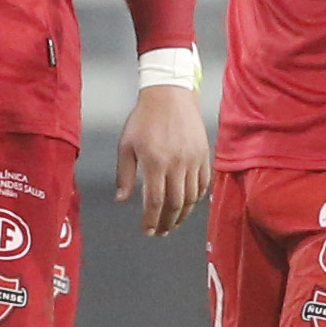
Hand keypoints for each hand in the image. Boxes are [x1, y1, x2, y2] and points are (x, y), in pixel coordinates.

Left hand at [116, 81, 211, 235]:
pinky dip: (197, 199)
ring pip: (191, 198)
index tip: (147, 230)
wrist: (170, 94)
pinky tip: (188, 205)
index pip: (155, 201)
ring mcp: (193, 160)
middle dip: (167, 222)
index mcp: (155, 162)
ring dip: (182, 215)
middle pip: (175, 204)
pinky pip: (203, 184)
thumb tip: (122, 200)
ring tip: (173, 223)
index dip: (151, 220)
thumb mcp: (126, 145)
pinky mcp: (204, 155)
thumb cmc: (144, 118)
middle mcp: (177, 163)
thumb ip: (125, 175)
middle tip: (161, 232)